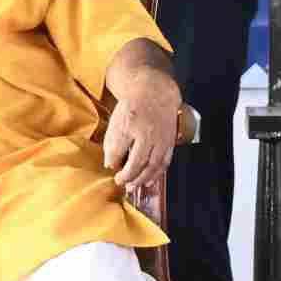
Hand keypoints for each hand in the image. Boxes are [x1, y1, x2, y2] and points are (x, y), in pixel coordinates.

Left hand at [104, 74, 180, 209]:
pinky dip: (157, 174)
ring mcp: (161, 138)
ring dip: (143, 179)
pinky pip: (164, 162)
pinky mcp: (170, 142)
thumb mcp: (116, 121)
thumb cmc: (132, 108)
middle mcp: (148, 132)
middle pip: (139, 161)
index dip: (113, 162)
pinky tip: (149, 180)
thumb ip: (112, 142)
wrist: (154, 93)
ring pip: (153, 165)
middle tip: (120, 182)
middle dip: (129, 175)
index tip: (110, 168)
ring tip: (133, 186)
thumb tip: (111, 164)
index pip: (119, 148)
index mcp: (130, 123)